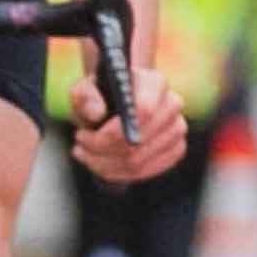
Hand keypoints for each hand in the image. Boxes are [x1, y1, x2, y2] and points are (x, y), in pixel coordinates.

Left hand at [69, 64, 186, 182]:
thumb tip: (97, 113)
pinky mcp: (176, 149)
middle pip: (137, 141)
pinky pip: (146, 172)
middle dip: (100, 151)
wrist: (116, 104)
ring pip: (138, 161)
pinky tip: (100, 164)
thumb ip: (85, 96)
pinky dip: (118, 173)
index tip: (82, 135)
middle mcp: (172, 104)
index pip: (142, 111)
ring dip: (104, 164)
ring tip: (84, 155)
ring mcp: (178, 128)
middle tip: (78, 147)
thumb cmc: (100, 96)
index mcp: (154, 82)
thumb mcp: (84, 90)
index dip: (110, 132)